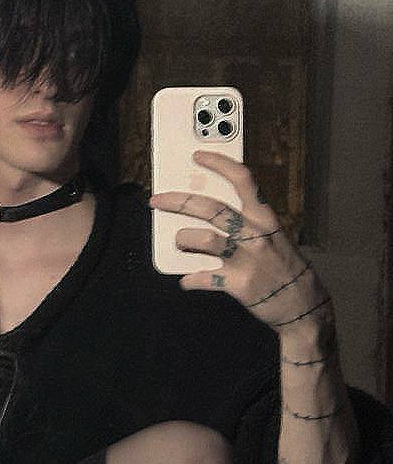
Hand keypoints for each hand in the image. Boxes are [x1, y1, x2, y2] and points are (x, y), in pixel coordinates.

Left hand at [149, 151, 331, 332]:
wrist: (305, 307)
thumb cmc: (284, 267)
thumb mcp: (273, 236)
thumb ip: (245, 223)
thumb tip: (205, 211)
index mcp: (266, 218)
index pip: (243, 180)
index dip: (219, 164)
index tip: (197, 156)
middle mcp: (257, 235)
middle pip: (212, 208)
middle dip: (179, 201)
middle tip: (158, 200)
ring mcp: (248, 260)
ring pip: (205, 239)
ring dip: (183, 239)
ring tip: (177, 242)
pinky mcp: (240, 285)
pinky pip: (205, 278)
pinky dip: (190, 279)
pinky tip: (186, 280)